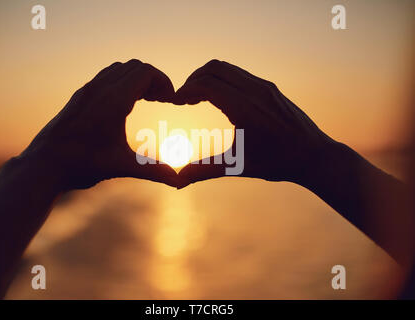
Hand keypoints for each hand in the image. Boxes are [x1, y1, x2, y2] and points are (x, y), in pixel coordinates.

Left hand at [19, 59, 179, 189]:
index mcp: (113, 100)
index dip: (164, 82)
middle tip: (162, 101)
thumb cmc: (82, 165)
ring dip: (136, 79)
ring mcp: (87, 90)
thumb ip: (154, 171)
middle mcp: (99, 88)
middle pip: (135, 67)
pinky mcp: (79, 96)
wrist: (44, 165)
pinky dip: (122, 82)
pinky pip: (106, 77)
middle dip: (153, 80)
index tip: (171, 101)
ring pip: (119, 69)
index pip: (145, 72)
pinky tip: (125, 106)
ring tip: (147, 100)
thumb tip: (180, 182)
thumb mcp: (122, 166)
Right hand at [174, 59, 334, 186]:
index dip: (185, 91)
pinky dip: (222, 79)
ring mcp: (265, 86)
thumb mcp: (238, 166)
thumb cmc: (278, 163)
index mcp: (245, 108)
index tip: (175, 103)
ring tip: (197, 97)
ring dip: (208, 77)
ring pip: (227, 68)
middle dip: (193, 79)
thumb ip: (205, 170)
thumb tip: (178, 180)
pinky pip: (239, 73)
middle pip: (214, 68)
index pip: (206, 85)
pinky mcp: (270, 88)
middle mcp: (255, 91)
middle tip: (183, 99)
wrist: (315, 156)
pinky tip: (218, 97)